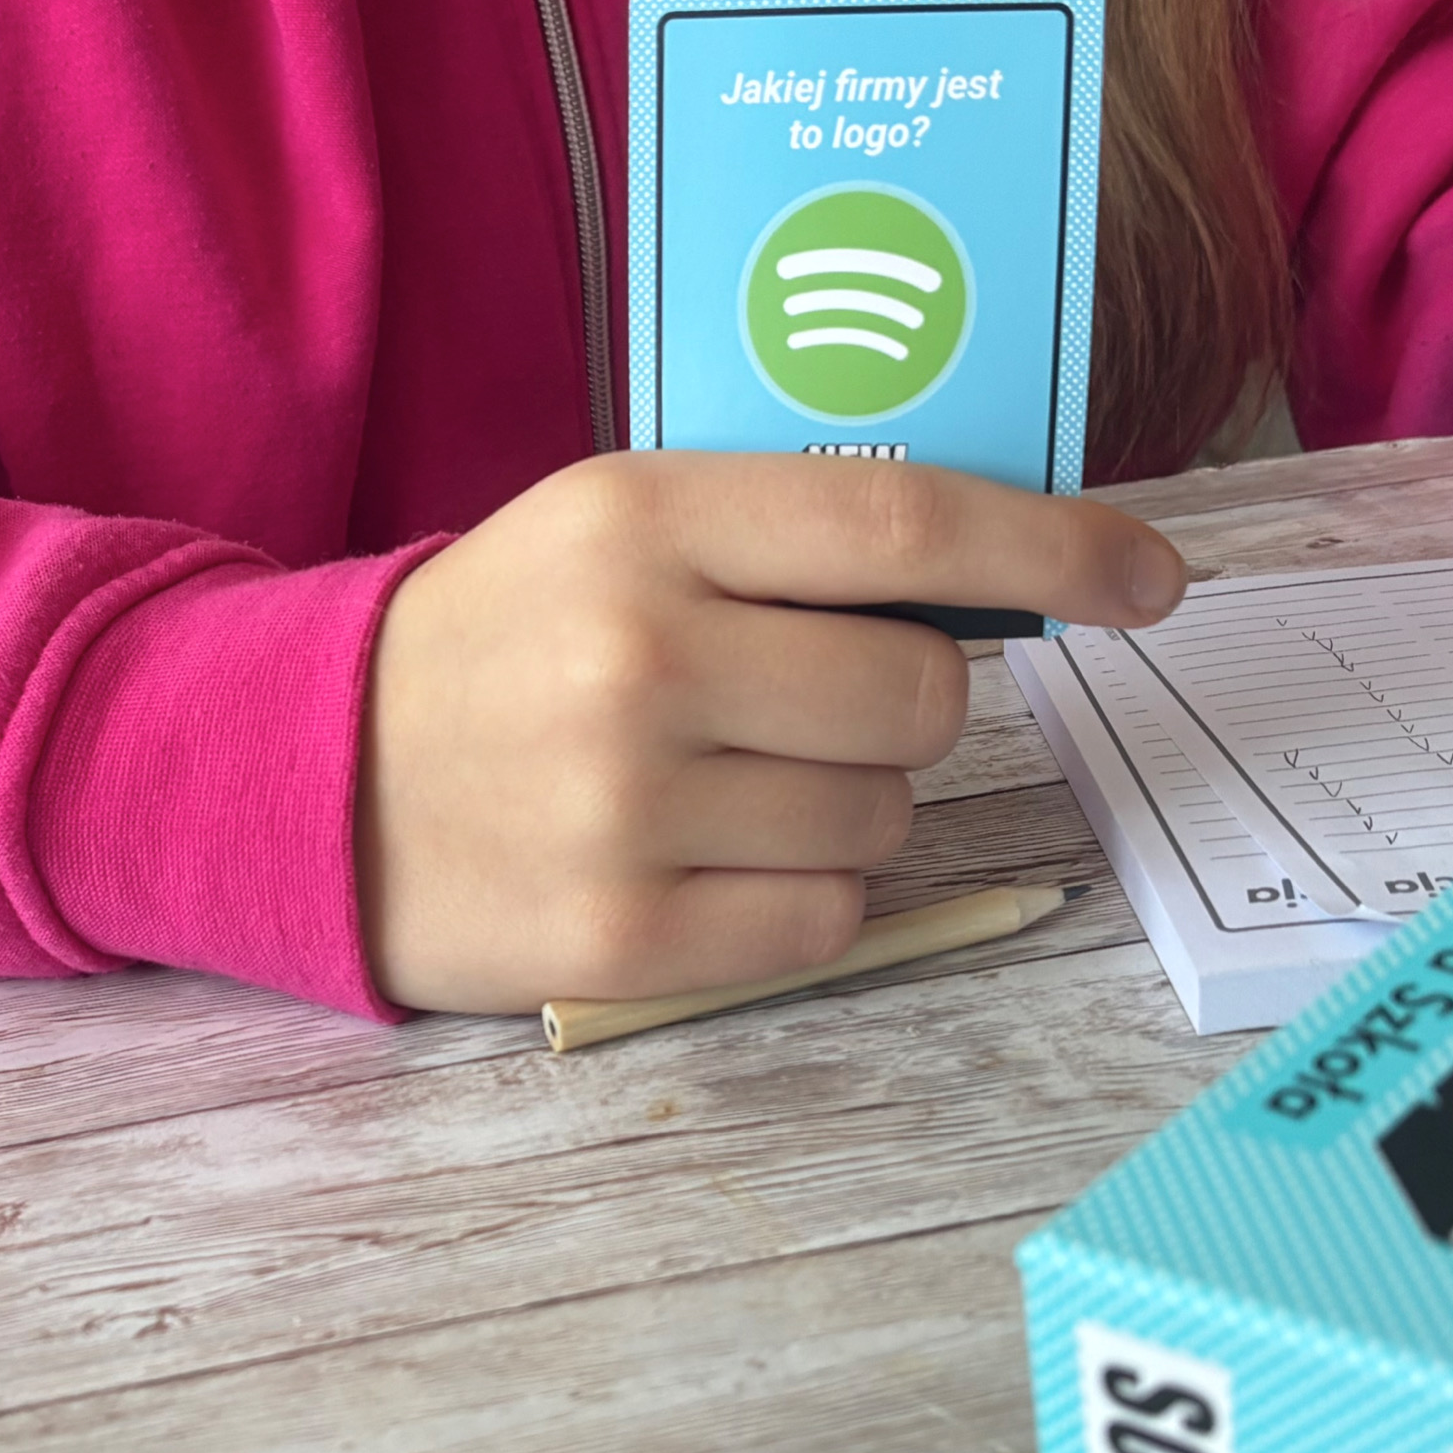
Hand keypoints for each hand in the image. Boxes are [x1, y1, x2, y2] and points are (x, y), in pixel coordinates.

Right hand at [357, 451, 1186, 1010]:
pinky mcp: (620, 934)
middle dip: (905, 708)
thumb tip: (1014, 575)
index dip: (1056, 545)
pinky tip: (700, 863)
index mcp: (644, 518)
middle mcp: (640, 654)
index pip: (904, 521)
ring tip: (720, 786)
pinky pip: (826, 923)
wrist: (301, 777)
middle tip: (803, 705)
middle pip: (923, 693)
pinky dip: (798, 901)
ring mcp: (628, 804)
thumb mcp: (615, 529)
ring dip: (843, 809)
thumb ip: (787, 535)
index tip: (1151, 579)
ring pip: (884, 816)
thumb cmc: (500, 645)